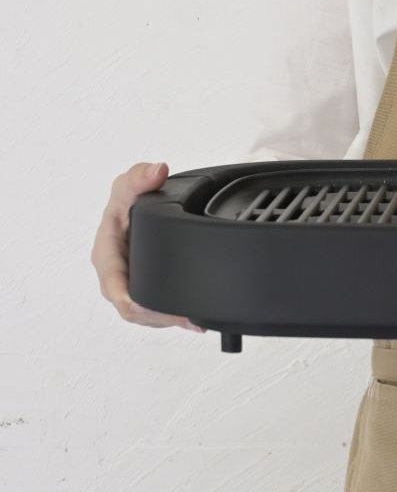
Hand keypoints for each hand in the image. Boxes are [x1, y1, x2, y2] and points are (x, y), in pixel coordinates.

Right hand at [91, 162, 205, 332]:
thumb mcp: (129, 186)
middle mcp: (116, 277)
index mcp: (106, 257)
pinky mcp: (145, 289)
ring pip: (147, 315)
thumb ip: (140, 177)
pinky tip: (196, 319)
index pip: (115, 290)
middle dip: (159, 317)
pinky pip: (156, 310)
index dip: (134, 304)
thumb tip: (157, 171)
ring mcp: (130, 285)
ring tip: (196, 321)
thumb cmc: (126, 200)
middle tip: (188, 319)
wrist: (133, 208)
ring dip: (169, 319)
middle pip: (134, 310)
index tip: (153, 309)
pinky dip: (174, 315)